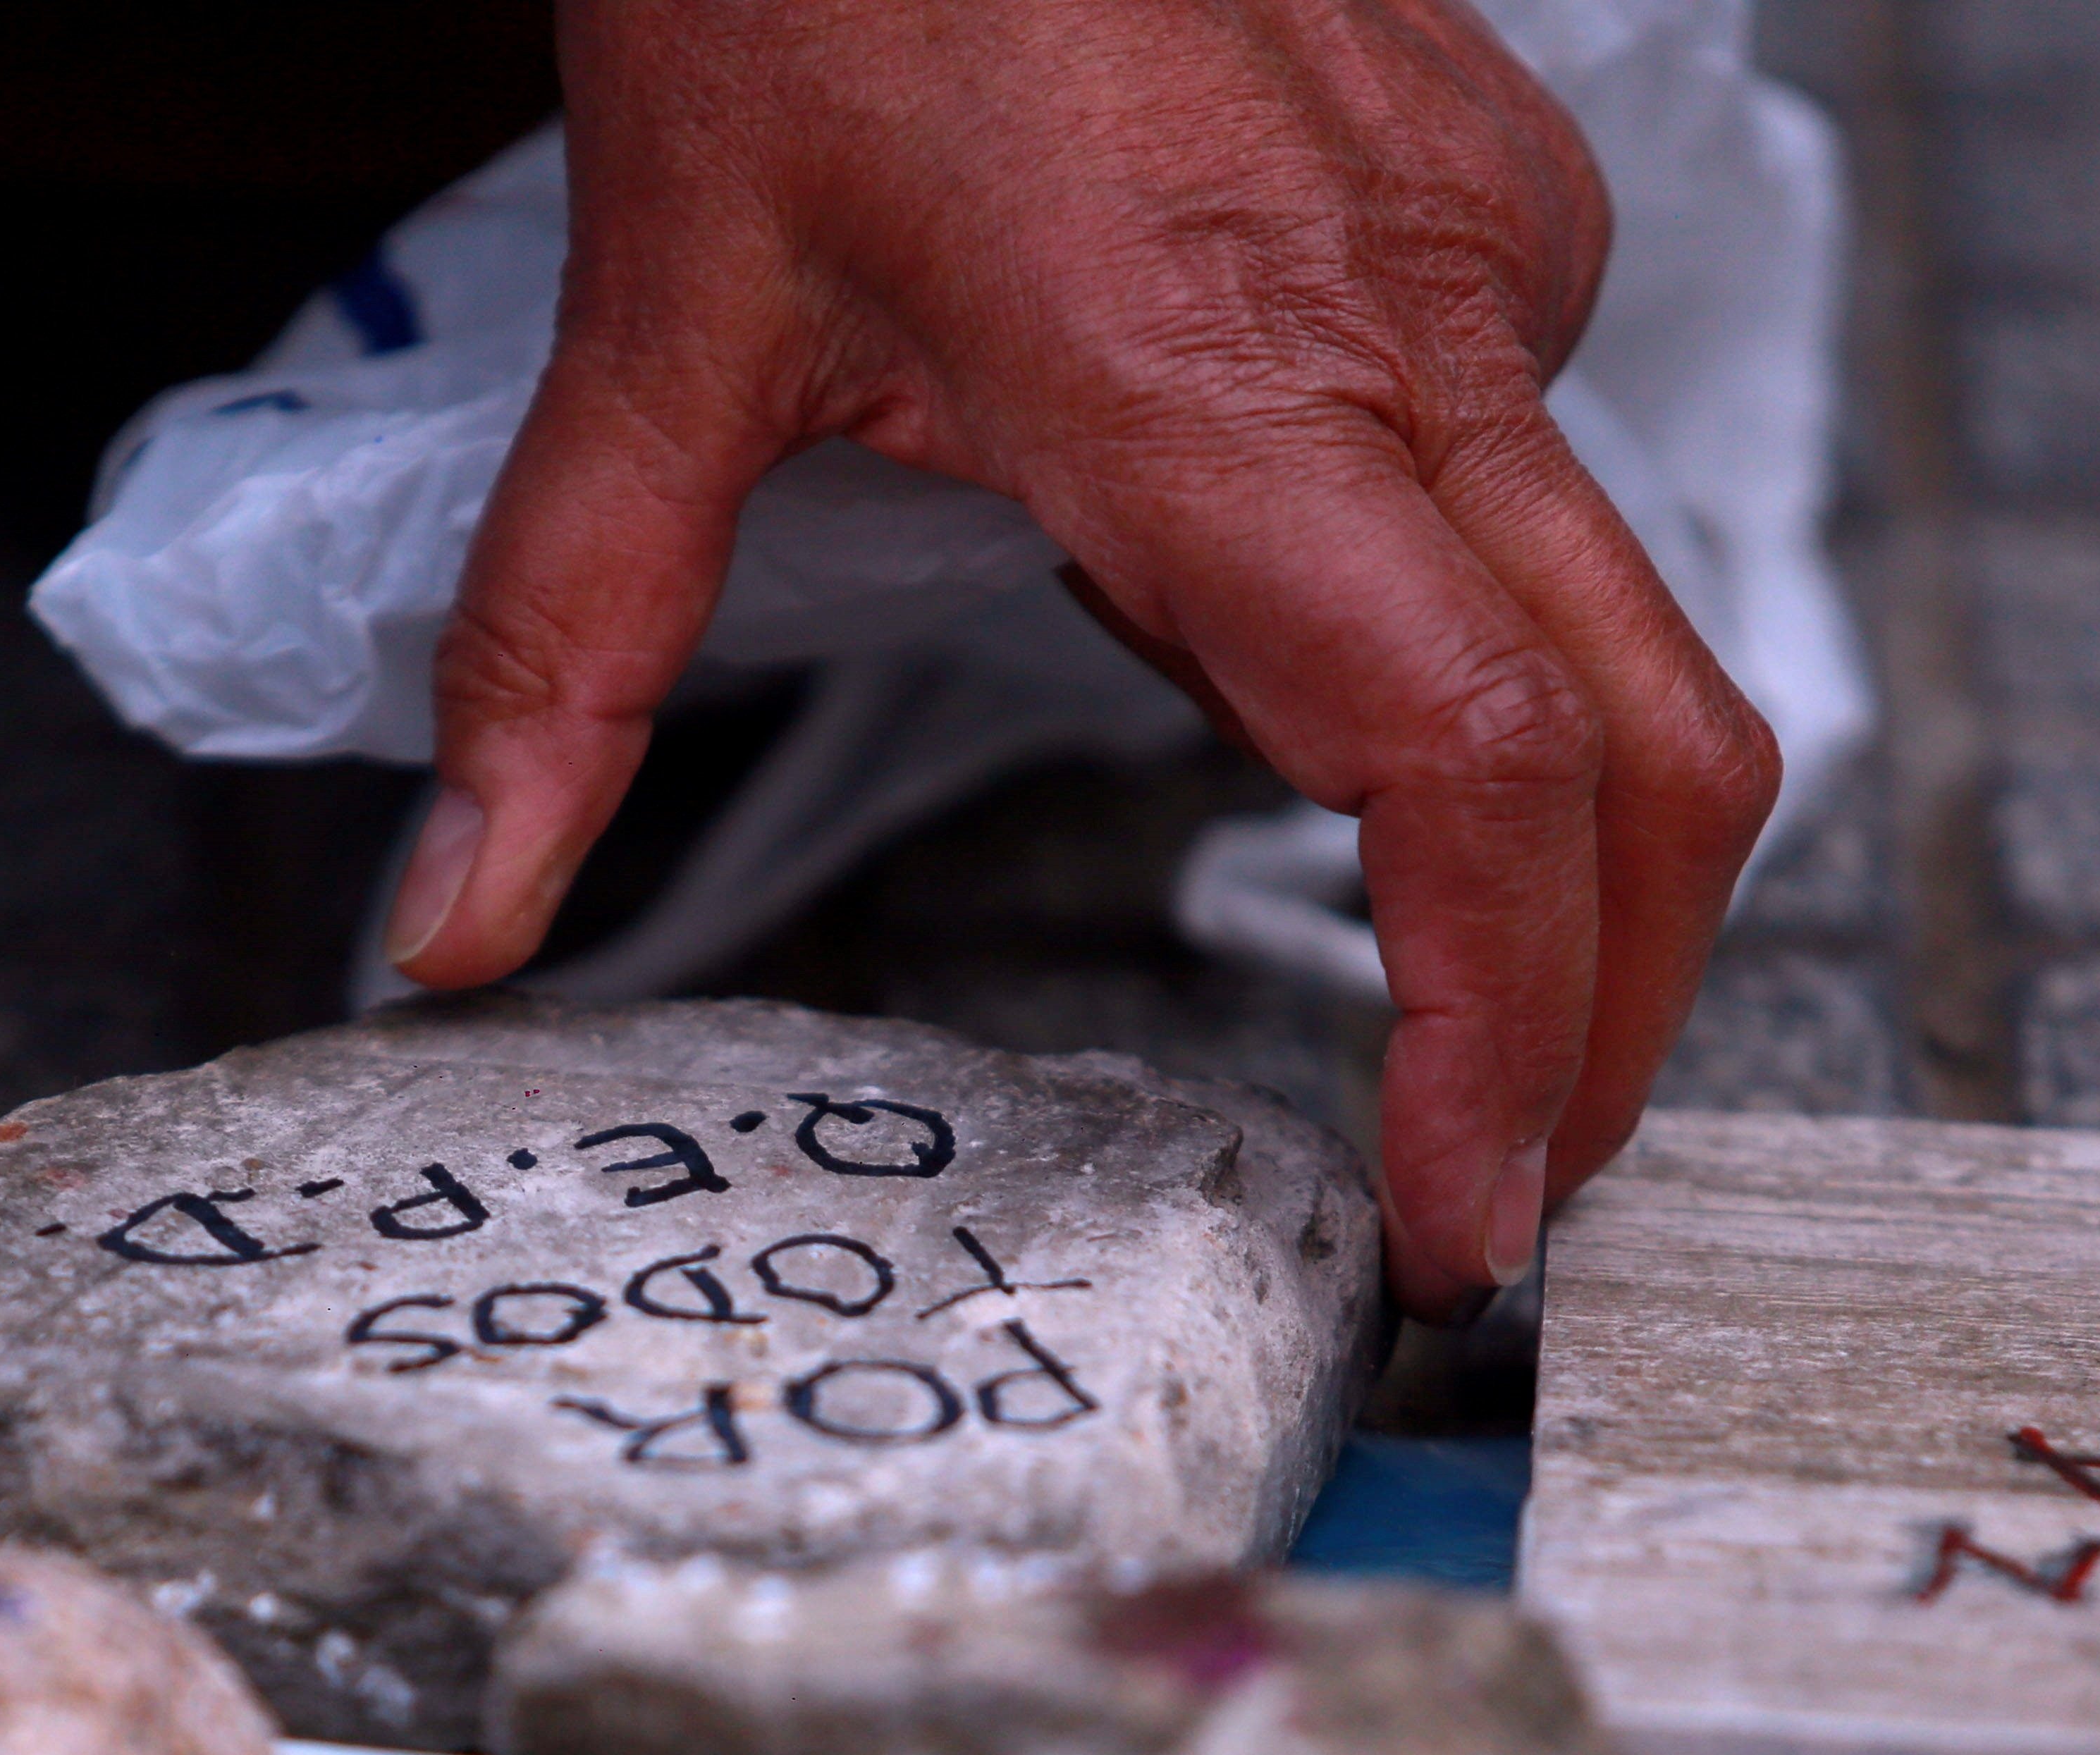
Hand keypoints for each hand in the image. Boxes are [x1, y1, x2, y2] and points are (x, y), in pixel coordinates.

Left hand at [383, 0, 1779, 1319]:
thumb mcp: (660, 324)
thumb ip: (562, 650)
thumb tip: (457, 919)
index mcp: (1218, 395)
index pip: (1463, 773)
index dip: (1503, 1028)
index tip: (1469, 1210)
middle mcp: (1414, 327)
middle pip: (1643, 741)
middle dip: (1605, 1007)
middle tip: (1502, 1183)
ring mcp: (1482, 250)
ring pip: (1596, 615)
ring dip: (1503, 817)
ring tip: (1349, 927)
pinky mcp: (1490, 199)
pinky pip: (1515, 467)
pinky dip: (1420, 608)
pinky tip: (1242, 596)